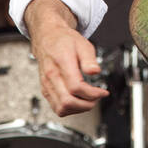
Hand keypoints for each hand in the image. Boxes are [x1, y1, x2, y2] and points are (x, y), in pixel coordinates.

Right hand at [24, 0, 108, 115]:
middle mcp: (51, 76)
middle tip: (96, 98)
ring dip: (78, 109)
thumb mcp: (82, 43)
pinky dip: (69, 109)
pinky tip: (78, 101)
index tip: (102, 92)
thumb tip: (95, 71)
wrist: (48, 37)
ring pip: (61, 108)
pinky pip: (56, 107)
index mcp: (61, 63)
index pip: (76, 87)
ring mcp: (47, 84)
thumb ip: (89, 59)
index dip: (92, 94)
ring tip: (89, 100)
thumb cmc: (64, 40)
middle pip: (68, 102)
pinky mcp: (45, 90)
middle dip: (86, 104)